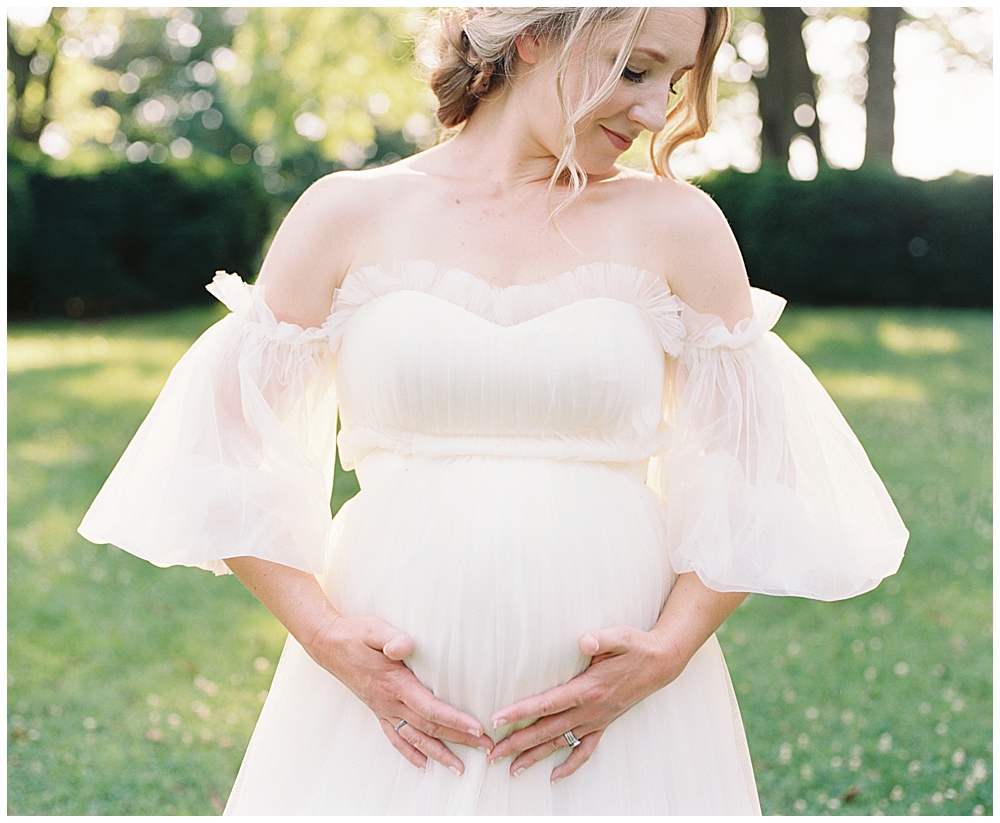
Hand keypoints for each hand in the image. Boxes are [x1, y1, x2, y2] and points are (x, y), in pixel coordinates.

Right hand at [305, 613, 493, 773]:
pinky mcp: (378, 709)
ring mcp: (383, 708)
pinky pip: (395, 737)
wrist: (327, 643)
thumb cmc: (354, 634)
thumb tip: (404, 646)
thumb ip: (391, 638)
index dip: (454, 720)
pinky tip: (423, 764)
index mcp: (394, 683)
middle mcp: (389, 701)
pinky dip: (410, 752)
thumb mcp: (373, 629)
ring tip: (459, 768)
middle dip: (459, 739)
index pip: (430, 708)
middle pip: (429, 727)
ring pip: (415, 738)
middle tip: (485, 748)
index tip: (477, 728)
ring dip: (438, 753)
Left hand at [486, 625, 684, 782]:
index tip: (498, 719)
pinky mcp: (603, 723)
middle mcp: (590, 710)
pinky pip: (584, 751)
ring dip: (535, 757)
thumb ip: (601, 640)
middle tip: (493, 754)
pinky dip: (569, 765)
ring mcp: (597, 720)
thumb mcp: (620, 637)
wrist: (661, 663)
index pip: (547, 704)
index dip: (521, 712)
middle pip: (547, 730)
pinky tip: (554, 776)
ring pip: (560, 743)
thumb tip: (583, 640)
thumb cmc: (637, 647)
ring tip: (512, 770)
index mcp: (588, 689)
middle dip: (518, 743)